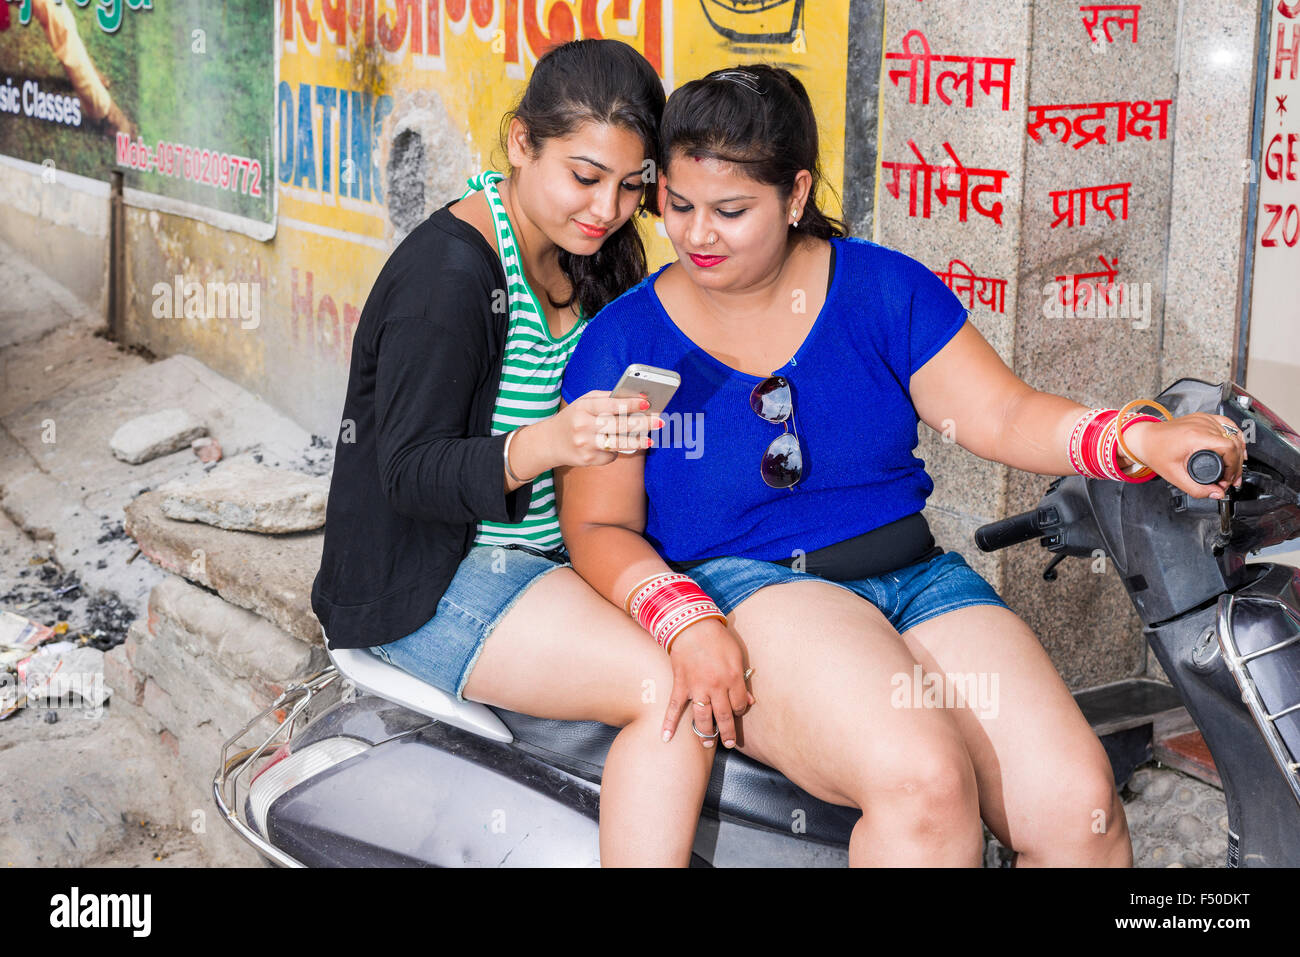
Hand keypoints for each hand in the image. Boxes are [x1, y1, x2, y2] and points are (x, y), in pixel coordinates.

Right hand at [543, 390, 661, 466]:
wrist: (550, 442)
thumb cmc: (574, 417)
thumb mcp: (584, 402)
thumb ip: (606, 398)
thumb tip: (635, 398)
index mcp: (584, 407)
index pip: (611, 405)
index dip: (630, 404)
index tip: (647, 402)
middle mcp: (584, 426)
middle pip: (618, 425)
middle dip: (642, 423)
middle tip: (659, 421)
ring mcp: (586, 444)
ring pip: (618, 444)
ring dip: (637, 442)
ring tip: (650, 441)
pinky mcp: (588, 460)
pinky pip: (610, 455)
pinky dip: (616, 451)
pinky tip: (613, 445)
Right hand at [662, 618, 754, 749]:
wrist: (692, 625)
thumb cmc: (717, 638)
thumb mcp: (737, 655)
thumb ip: (743, 680)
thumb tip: (750, 700)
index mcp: (733, 678)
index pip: (739, 704)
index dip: (739, 710)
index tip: (737, 711)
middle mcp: (716, 687)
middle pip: (724, 716)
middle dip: (727, 733)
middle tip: (729, 744)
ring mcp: (697, 687)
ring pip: (703, 717)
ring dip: (706, 734)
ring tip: (708, 744)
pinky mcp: (681, 685)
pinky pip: (675, 707)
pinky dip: (669, 722)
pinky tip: (666, 737)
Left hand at [1123, 413, 1247, 499]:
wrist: (1145, 438)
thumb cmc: (1156, 453)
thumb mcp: (1174, 476)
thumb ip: (1196, 489)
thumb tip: (1217, 494)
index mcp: (1195, 436)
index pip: (1229, 448)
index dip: (1234, 466)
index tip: (1228, 479)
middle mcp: (1202, 425)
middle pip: (1234, 442)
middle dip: (1237, 464)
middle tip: (1231, 479)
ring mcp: (1204, 419)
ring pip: (1234, 433)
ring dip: (1239, 451)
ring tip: (1234, 468)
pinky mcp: (1204, 417)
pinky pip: (1228, 424)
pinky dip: (1236, 436)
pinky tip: (1238, 447)